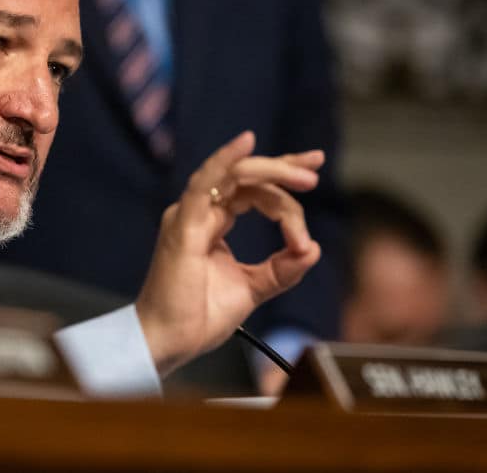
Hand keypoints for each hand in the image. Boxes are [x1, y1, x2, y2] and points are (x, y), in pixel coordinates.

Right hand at [135, 131, 322, 376]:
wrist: (172, 342)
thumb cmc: (199, 316)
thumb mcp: (253, 287)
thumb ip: (281, 268)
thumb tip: (312, 249)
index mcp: (212, 223)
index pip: (252, 189)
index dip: (284, 184)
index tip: (312, 195)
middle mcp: (199, 212)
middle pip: (245, 175)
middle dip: (284, 168)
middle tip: (315, 169)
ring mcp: (189, 216)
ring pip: (233, 175)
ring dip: (271, 170)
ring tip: (305, 175)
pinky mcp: (184, 225)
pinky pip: (205, 184)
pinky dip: (225, 161)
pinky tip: (246, 144)